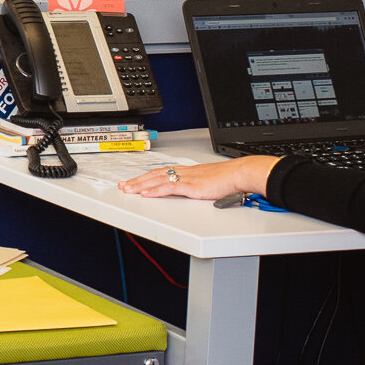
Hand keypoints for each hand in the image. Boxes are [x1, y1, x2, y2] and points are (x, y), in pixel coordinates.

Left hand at [119, 156, 275, 200]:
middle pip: (155, 175)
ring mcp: (187, 179)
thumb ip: (199, 186)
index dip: (146, 176)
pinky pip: (169, 188)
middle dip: (137, 180)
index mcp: (188, 171)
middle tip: (123, 185)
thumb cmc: (229, 179)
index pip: (161, 172)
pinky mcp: (191, 186)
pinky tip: (146, 194)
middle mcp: (184, 172)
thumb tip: (195, 192)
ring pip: (157, 180)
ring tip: (128, 190)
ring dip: (141, 185)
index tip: (134, 180)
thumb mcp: (209, 182)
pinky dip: (155, 190)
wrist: (240, 174)